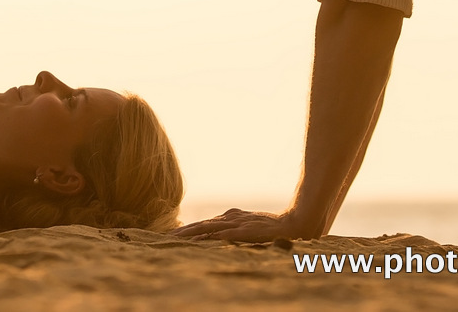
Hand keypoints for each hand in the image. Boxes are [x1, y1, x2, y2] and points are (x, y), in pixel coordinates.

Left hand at [173, 207, 323, 241]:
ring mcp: (237, 223)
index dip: (187, 229)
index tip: (171, 235)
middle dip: (182, 231)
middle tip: (163, 237)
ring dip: (190, 233)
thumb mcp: (250, 227)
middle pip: (201, 224)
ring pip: (207, 227)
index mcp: (230, 216)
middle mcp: (230, 217)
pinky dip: (209, 237)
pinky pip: (223, 235)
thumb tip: (219, 237)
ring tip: (173, 239)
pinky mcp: (244, 231)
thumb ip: (236, 230)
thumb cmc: (272, 226)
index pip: (204, 224)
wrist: (293, 222)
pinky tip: (198, 241)